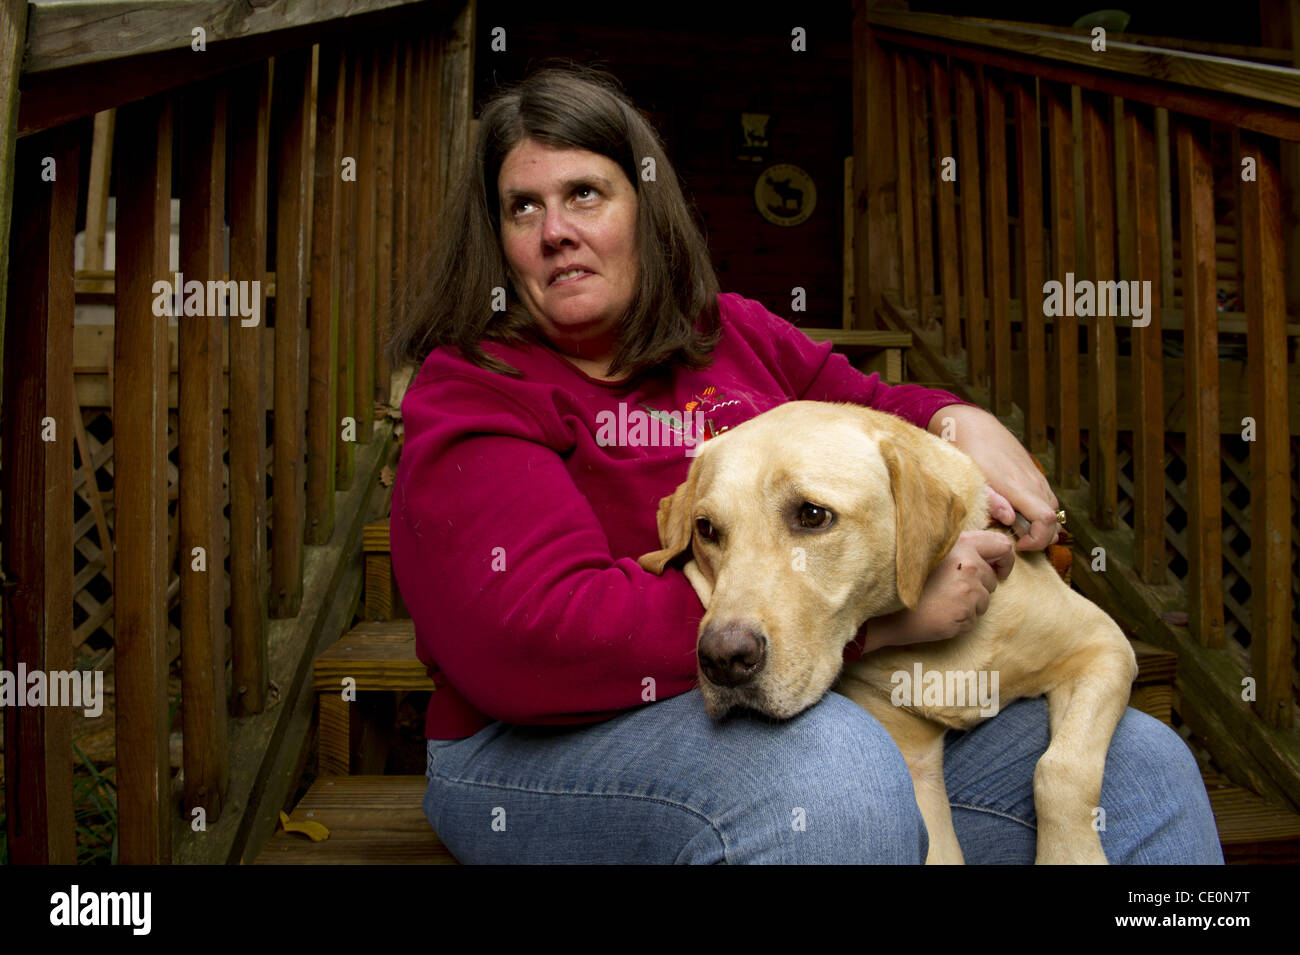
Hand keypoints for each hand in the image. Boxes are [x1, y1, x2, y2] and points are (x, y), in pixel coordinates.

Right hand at [863, 530, 1013, 649]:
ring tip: (942, 602)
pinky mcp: (965, 614)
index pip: (1002, 545)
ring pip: (984, 601)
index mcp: (961, 544)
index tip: (998, 569)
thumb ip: (959, 549)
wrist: (885, 608)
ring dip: (969, 604)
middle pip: (992, 579)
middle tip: (953, 590)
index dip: (1004, 559)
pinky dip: (961, 619)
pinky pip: (974, 619)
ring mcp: (968, 591)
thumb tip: (988, 555)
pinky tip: (940, 614)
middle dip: (979, 586)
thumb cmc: (907, 580)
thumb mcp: (931, 552)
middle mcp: (969, 565)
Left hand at [929, 404, 1059, 550]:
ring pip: (1053, 510)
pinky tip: (1019, 513)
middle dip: (1041, 537)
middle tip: (1016, 539)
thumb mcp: (970, 479)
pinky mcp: (1034, 474)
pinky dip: (1040, 512)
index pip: (1046, 519)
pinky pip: (1047, 499)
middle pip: (1055, 520)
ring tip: (1016, 528)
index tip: (1018, 544)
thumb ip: (991, 501)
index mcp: (1016, 485)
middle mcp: (1032, 482)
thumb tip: (1010, 519)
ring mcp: (1036, 477)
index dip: (1038, 540)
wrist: (972, 425)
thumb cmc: (966, 453)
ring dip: (1041, 525)